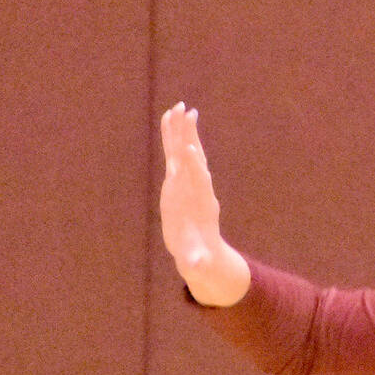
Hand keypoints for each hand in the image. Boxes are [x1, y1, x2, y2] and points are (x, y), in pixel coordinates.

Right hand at [159, 103, 249, 305]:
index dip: (196, 168)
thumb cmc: (198, 257)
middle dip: (189, 138)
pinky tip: (170, 118)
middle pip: (193, 159)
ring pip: (185, 151)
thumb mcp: (197, 262)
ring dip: (182, 131)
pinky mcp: (180, 179)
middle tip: (187, 113)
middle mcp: (197, 188)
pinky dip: (173, 137)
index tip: (193, 150)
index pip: (199, 182)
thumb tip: (196, 266)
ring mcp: (190, 181)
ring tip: (179, 108)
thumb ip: (196, 262)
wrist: (204, 252)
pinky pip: (176, 154)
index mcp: (201, 204)